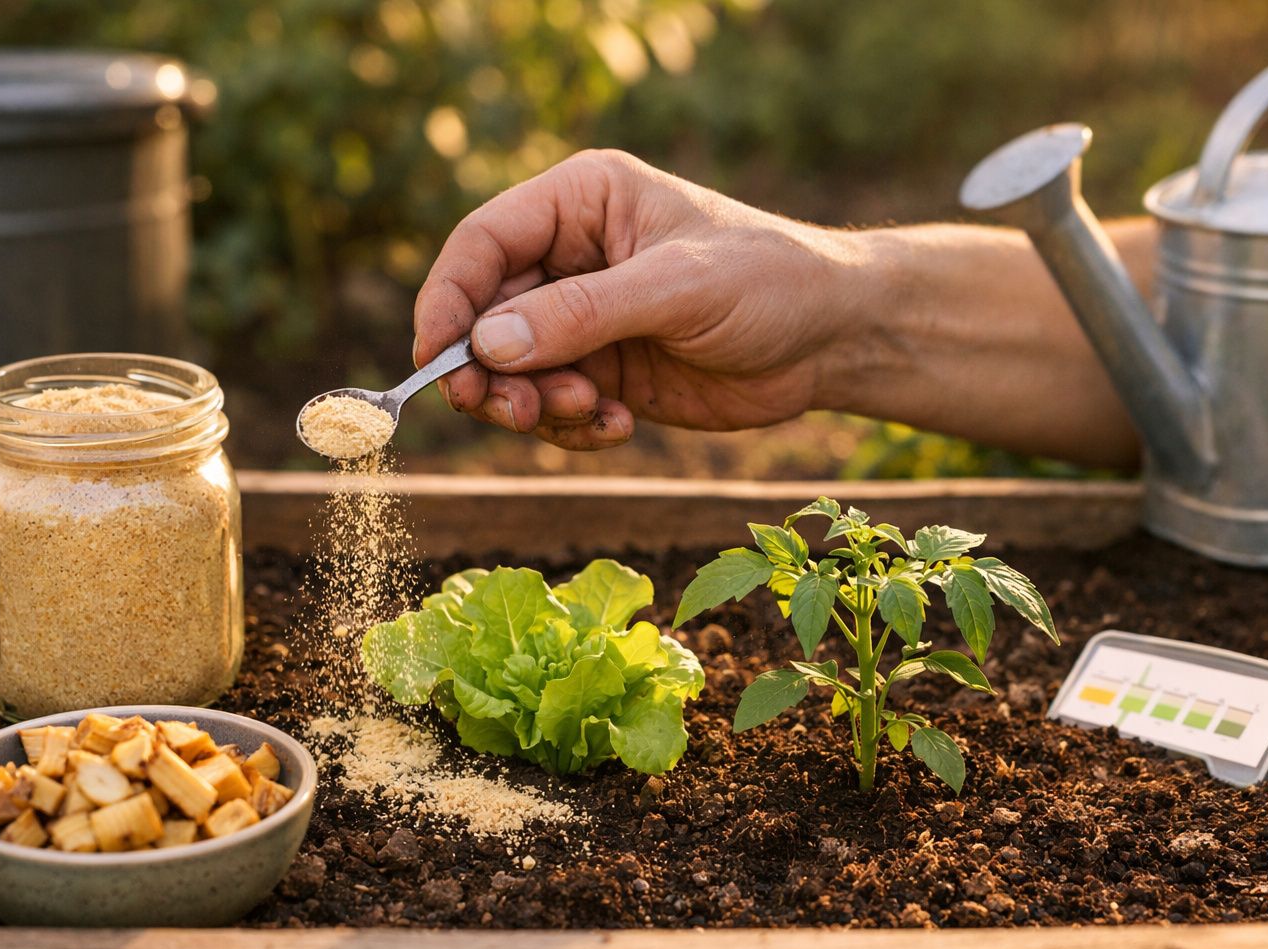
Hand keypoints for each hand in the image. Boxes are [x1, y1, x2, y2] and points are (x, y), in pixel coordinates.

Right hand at [413, 150, 854, 449]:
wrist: (833, 339)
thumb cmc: (769, 282)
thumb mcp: (677, 288)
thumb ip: (582, 314)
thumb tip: (488, 345)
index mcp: (581, 201)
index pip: (483, 244)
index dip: (448, 300)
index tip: (434, 359)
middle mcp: (570, 257)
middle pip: (484, 316)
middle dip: (493, 372)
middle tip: (518, 411)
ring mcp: (584, 319)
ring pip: (512, 372)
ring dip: (536, 406)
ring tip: (592, 412)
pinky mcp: (603, 371)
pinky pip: (553, 409)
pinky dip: (572, 428)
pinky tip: (619, 425)